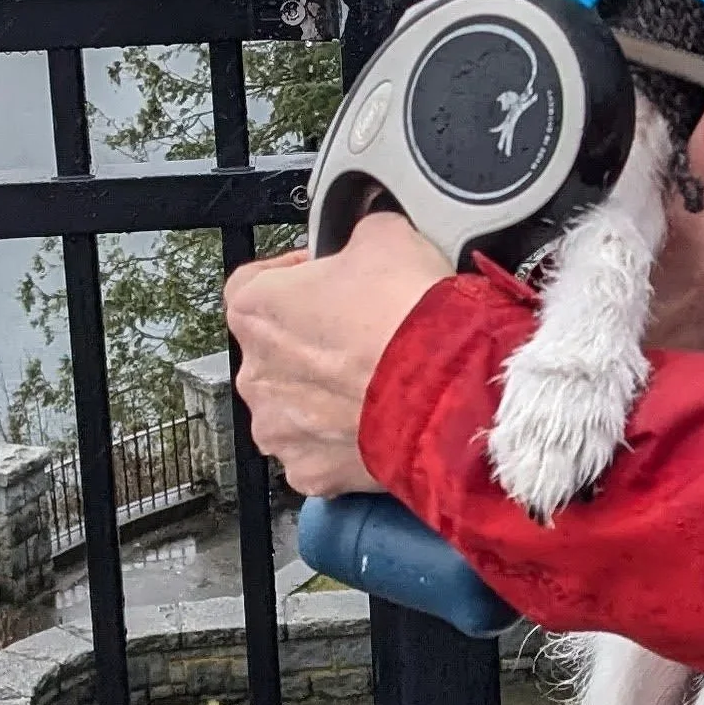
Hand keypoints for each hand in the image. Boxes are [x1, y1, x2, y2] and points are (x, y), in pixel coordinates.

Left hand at [224, 213, 452, 494]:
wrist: (449, 388)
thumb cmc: (411, 317)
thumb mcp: (388, 234)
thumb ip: (361, 233)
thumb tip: (370, 234)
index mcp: (256, 309)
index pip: (254, 282)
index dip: (296, 275)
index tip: (330, 278)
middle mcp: (256, 373)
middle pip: (277, 349)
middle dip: (317, 341)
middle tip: (367, 330)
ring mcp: (280, 427)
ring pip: (297, 405)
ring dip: (329, 393)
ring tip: (380, 378)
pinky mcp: (310, 470)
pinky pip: (322, 449)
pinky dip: (347, 438)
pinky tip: (383, 416)